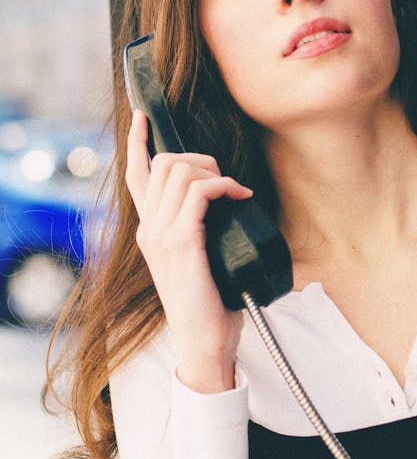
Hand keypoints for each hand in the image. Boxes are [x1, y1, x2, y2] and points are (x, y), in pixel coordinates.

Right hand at [125, 110, 252, 391]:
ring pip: (179, 172)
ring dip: (212, 171)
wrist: (204, 342)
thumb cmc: (208, 301)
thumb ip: (195, 228)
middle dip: (196, 158)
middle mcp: (149, 229)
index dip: (137, 142)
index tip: (142, 116)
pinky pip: (200, 193)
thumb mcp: (195, 257)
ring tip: (232, 191)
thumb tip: (221, 200)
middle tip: (222, 179)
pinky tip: (239, 197)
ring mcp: (161, 236)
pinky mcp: (181, 244)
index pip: (136, 176)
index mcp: (149, 230)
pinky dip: (223, 186)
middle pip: (161, 164)